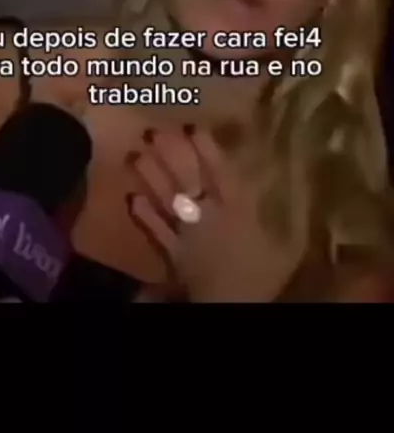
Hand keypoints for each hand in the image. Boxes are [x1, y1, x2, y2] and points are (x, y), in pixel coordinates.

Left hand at [125, 125, 308, 302]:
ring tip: (135, 155)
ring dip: (150, 178)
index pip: (219, 172)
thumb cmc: (264, 275)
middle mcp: (208, 215)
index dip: (205, 148)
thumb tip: (301, 179)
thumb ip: (291, 212)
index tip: (191, 126)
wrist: (234, 307)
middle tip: (152, 132)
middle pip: (186, 180)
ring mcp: (187, 233)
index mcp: (237, 209)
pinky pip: (155, 231)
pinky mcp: (172, 254)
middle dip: (169, 155)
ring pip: (165, 200)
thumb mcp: (288, 243)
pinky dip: (143, 216)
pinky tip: (131, 197)